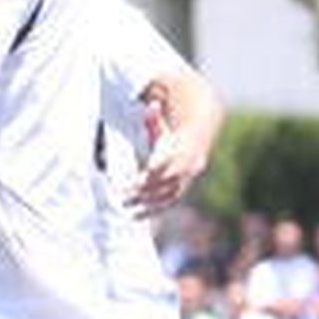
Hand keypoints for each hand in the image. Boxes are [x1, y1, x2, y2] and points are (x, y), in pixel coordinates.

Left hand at [127, 99, 207, 214]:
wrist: (195, 144)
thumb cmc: (171, 134)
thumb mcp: (162, 125)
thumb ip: (154, 118)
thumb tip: (151, 102)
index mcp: (178, 151)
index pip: (165, 165)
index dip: (152, 173)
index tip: (136, 181)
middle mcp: (183, 168)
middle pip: (163, 183)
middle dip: (144, 190)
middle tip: (123, 196)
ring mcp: (183, 181)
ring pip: (166, 195)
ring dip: (146, 202)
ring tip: (125, 206)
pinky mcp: (179, 191)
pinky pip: (167, 203)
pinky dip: (152, 211)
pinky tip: (134, 216)